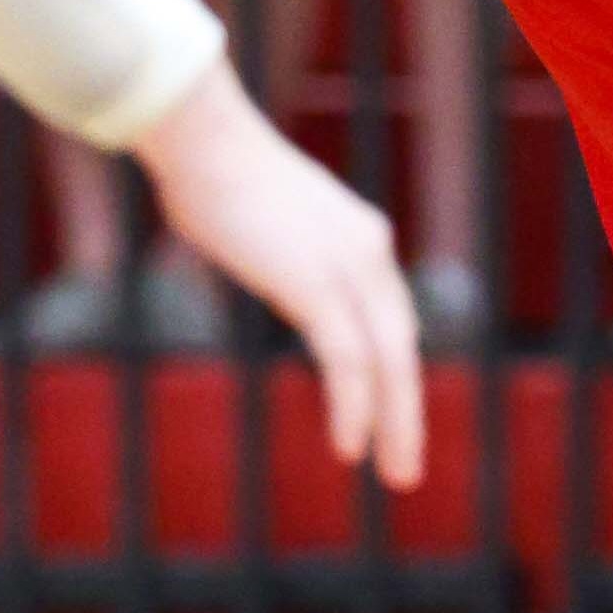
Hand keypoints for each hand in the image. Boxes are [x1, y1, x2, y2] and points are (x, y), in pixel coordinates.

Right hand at [135, 64, 425, 487]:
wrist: (204, 140)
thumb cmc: (216, 171)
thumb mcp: (271, 218)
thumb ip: (288, 252)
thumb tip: (276, 271)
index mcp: (363, 235)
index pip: (394, 317)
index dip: (395, 371)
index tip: (393, 414)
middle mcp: (370, 250)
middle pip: (403, 345)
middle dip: (408, 411)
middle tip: (407, 466)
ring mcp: (348, 266)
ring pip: (387, 361)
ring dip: (393, 422)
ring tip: (390, 472)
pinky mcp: (316, 284)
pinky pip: (347, 360)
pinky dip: (354, 407)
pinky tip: (350, 445)